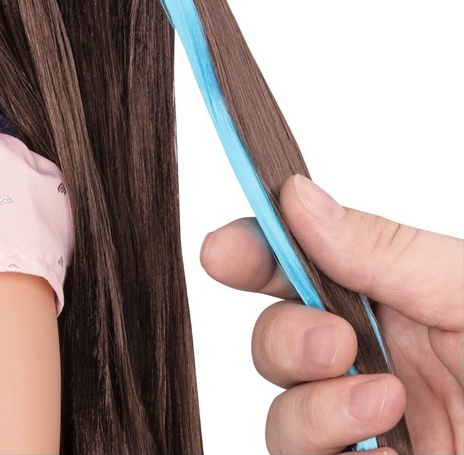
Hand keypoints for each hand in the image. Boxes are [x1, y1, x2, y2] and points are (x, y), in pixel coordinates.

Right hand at [200, 174, 462, 453]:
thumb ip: (386, 250)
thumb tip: (295, 195)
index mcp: (401, 301)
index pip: (299, 268)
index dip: (251, 253)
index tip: (223, 254)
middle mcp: (382, 364)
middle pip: (275, 343)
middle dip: (284, 338)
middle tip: (335, 340)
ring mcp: (381, 436)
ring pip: (283, 417)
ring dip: (311, 406)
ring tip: (382, 402)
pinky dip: (332, 452)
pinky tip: (385, 450)